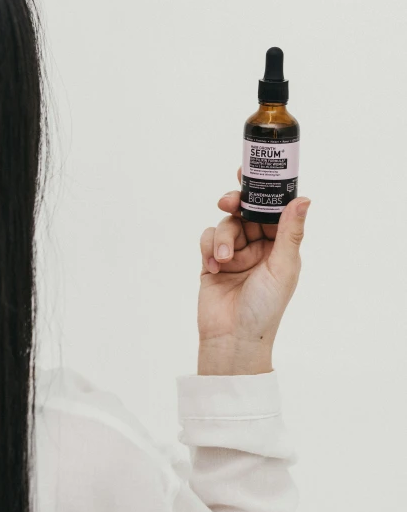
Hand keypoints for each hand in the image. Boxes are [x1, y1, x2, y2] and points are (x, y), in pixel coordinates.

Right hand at [198, 167, 310, 374]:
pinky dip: (209, 248)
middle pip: (245, 212)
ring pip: (225, 225)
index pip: (273, 210)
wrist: (233, 339)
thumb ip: (290, 231)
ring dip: (222, 238)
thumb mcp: (283, 266)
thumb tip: (304, 198)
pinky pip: (207, 239)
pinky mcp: (212, 262)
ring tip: (224, 259)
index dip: (263, 191)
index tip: (250, 172)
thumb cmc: (265, 308)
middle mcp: (259, 247)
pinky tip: (214, 266)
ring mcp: (235, 254)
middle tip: (228, 201)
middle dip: (236, 205)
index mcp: (280, 246)